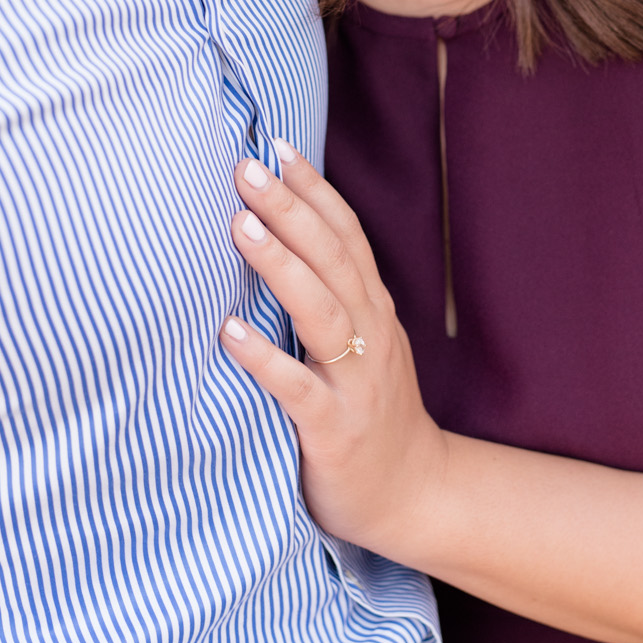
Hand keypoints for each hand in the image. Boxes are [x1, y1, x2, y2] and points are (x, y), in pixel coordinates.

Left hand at [221, 143, 448, 561]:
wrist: (414, 496)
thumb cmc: (371, 413)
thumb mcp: (360, 345)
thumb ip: (328, 299)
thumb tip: (275, 239)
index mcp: (374, 310)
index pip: (347, 234)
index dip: (314, 189)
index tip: (276, 146)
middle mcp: (372, 335)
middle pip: (333, 259)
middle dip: (290, 208)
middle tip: (246, 168)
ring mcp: (358, 382)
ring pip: (322, 311)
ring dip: (280, 265)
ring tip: (240, 226)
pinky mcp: (336, 430)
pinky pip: (299, 389)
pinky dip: (265, 359)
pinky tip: (229, 334)